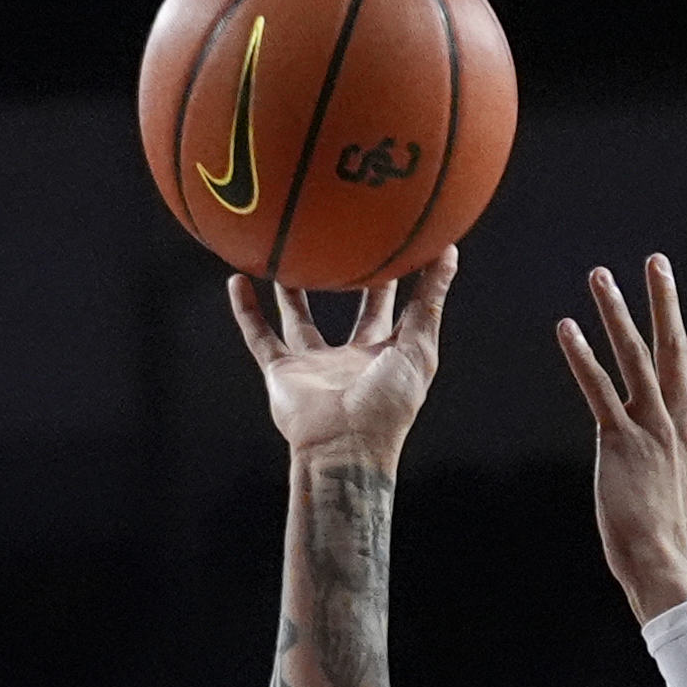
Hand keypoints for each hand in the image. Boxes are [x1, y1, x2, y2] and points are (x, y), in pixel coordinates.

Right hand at [234, 245, 458, 464]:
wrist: (343, 447)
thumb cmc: (387, 405)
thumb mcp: (417, 348)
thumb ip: (429, 302)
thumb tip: (449, 251)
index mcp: (385, 355)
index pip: (395, 308)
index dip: (401, 278)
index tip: (403, 240)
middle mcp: (350, 359)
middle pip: (352, 310)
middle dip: (354, 278)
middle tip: (351, 239)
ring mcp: (314, 366)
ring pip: (299, 319)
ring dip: (291, 291)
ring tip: (286, 255)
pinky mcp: (282, 373)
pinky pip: (260, 337)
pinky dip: (246, 311)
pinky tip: (237, 280)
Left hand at [556, 255, 686, 621]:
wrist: (662, 562)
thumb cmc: (678, 542)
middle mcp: (678, 423)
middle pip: (675, 349)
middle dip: (664, 302)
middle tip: (657, 261)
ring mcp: (650, 428)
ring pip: (635, 358)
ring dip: (616, 313)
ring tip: (600, 277)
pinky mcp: (618, 440)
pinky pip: (598, 389)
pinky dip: (582, 356)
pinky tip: (566, 328)